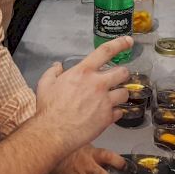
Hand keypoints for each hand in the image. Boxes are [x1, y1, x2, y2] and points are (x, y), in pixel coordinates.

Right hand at [35, 36, 132, 157]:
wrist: (54, 132)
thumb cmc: (49, 108)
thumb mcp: (45, 84)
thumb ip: (53, 72)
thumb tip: (57, 66)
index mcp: (83, 72)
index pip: (105, 51)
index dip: (120, 43)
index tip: (128, 41)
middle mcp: (98, 84)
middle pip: (123, 72)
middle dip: (123, 74)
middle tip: (118, 78)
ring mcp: (105, 101)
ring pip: (125, 92)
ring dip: (120, 94)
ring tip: (113, 98)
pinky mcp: (108, 117)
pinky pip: (120, 112)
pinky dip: (116, 112)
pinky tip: (107, 114)